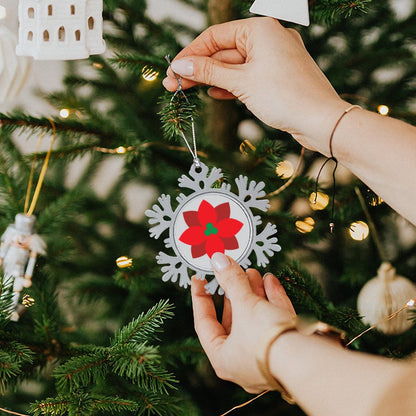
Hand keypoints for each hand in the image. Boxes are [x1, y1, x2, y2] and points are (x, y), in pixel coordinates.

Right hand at [163, 17, 349, 155]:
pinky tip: (214, 93)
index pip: (215, 36)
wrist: (321, 122)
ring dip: (211, 79)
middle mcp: (268, 38)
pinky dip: (231, 85)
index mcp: (260, 29)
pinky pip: (248, 77)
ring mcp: (274, 58)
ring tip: (187, 91)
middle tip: (174, 86)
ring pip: (235, 66)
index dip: (191, 54)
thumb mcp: (241, 82)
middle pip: (223, 52)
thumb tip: (181, 66)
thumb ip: (209, 72)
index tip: (173, 70)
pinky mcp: (278, 77)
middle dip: (198, 70)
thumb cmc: (285, 97)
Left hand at [191, 252, 294, 392]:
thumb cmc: (267, 339)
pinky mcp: (287, 350)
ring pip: (255, 319)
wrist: (310, 362)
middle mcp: (243, 361)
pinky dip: (271, 300)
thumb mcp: (245, 305)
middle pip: (233, 320)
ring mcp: (267, 357)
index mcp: (223, 359)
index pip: (204, 323)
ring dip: (254, 293)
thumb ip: (231, 281)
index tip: (199, 278)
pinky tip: (270, 280)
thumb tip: (218, 259)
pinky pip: (274, 322)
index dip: (200, 297)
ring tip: (253, 271)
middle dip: (234, 292)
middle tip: (233, 270)